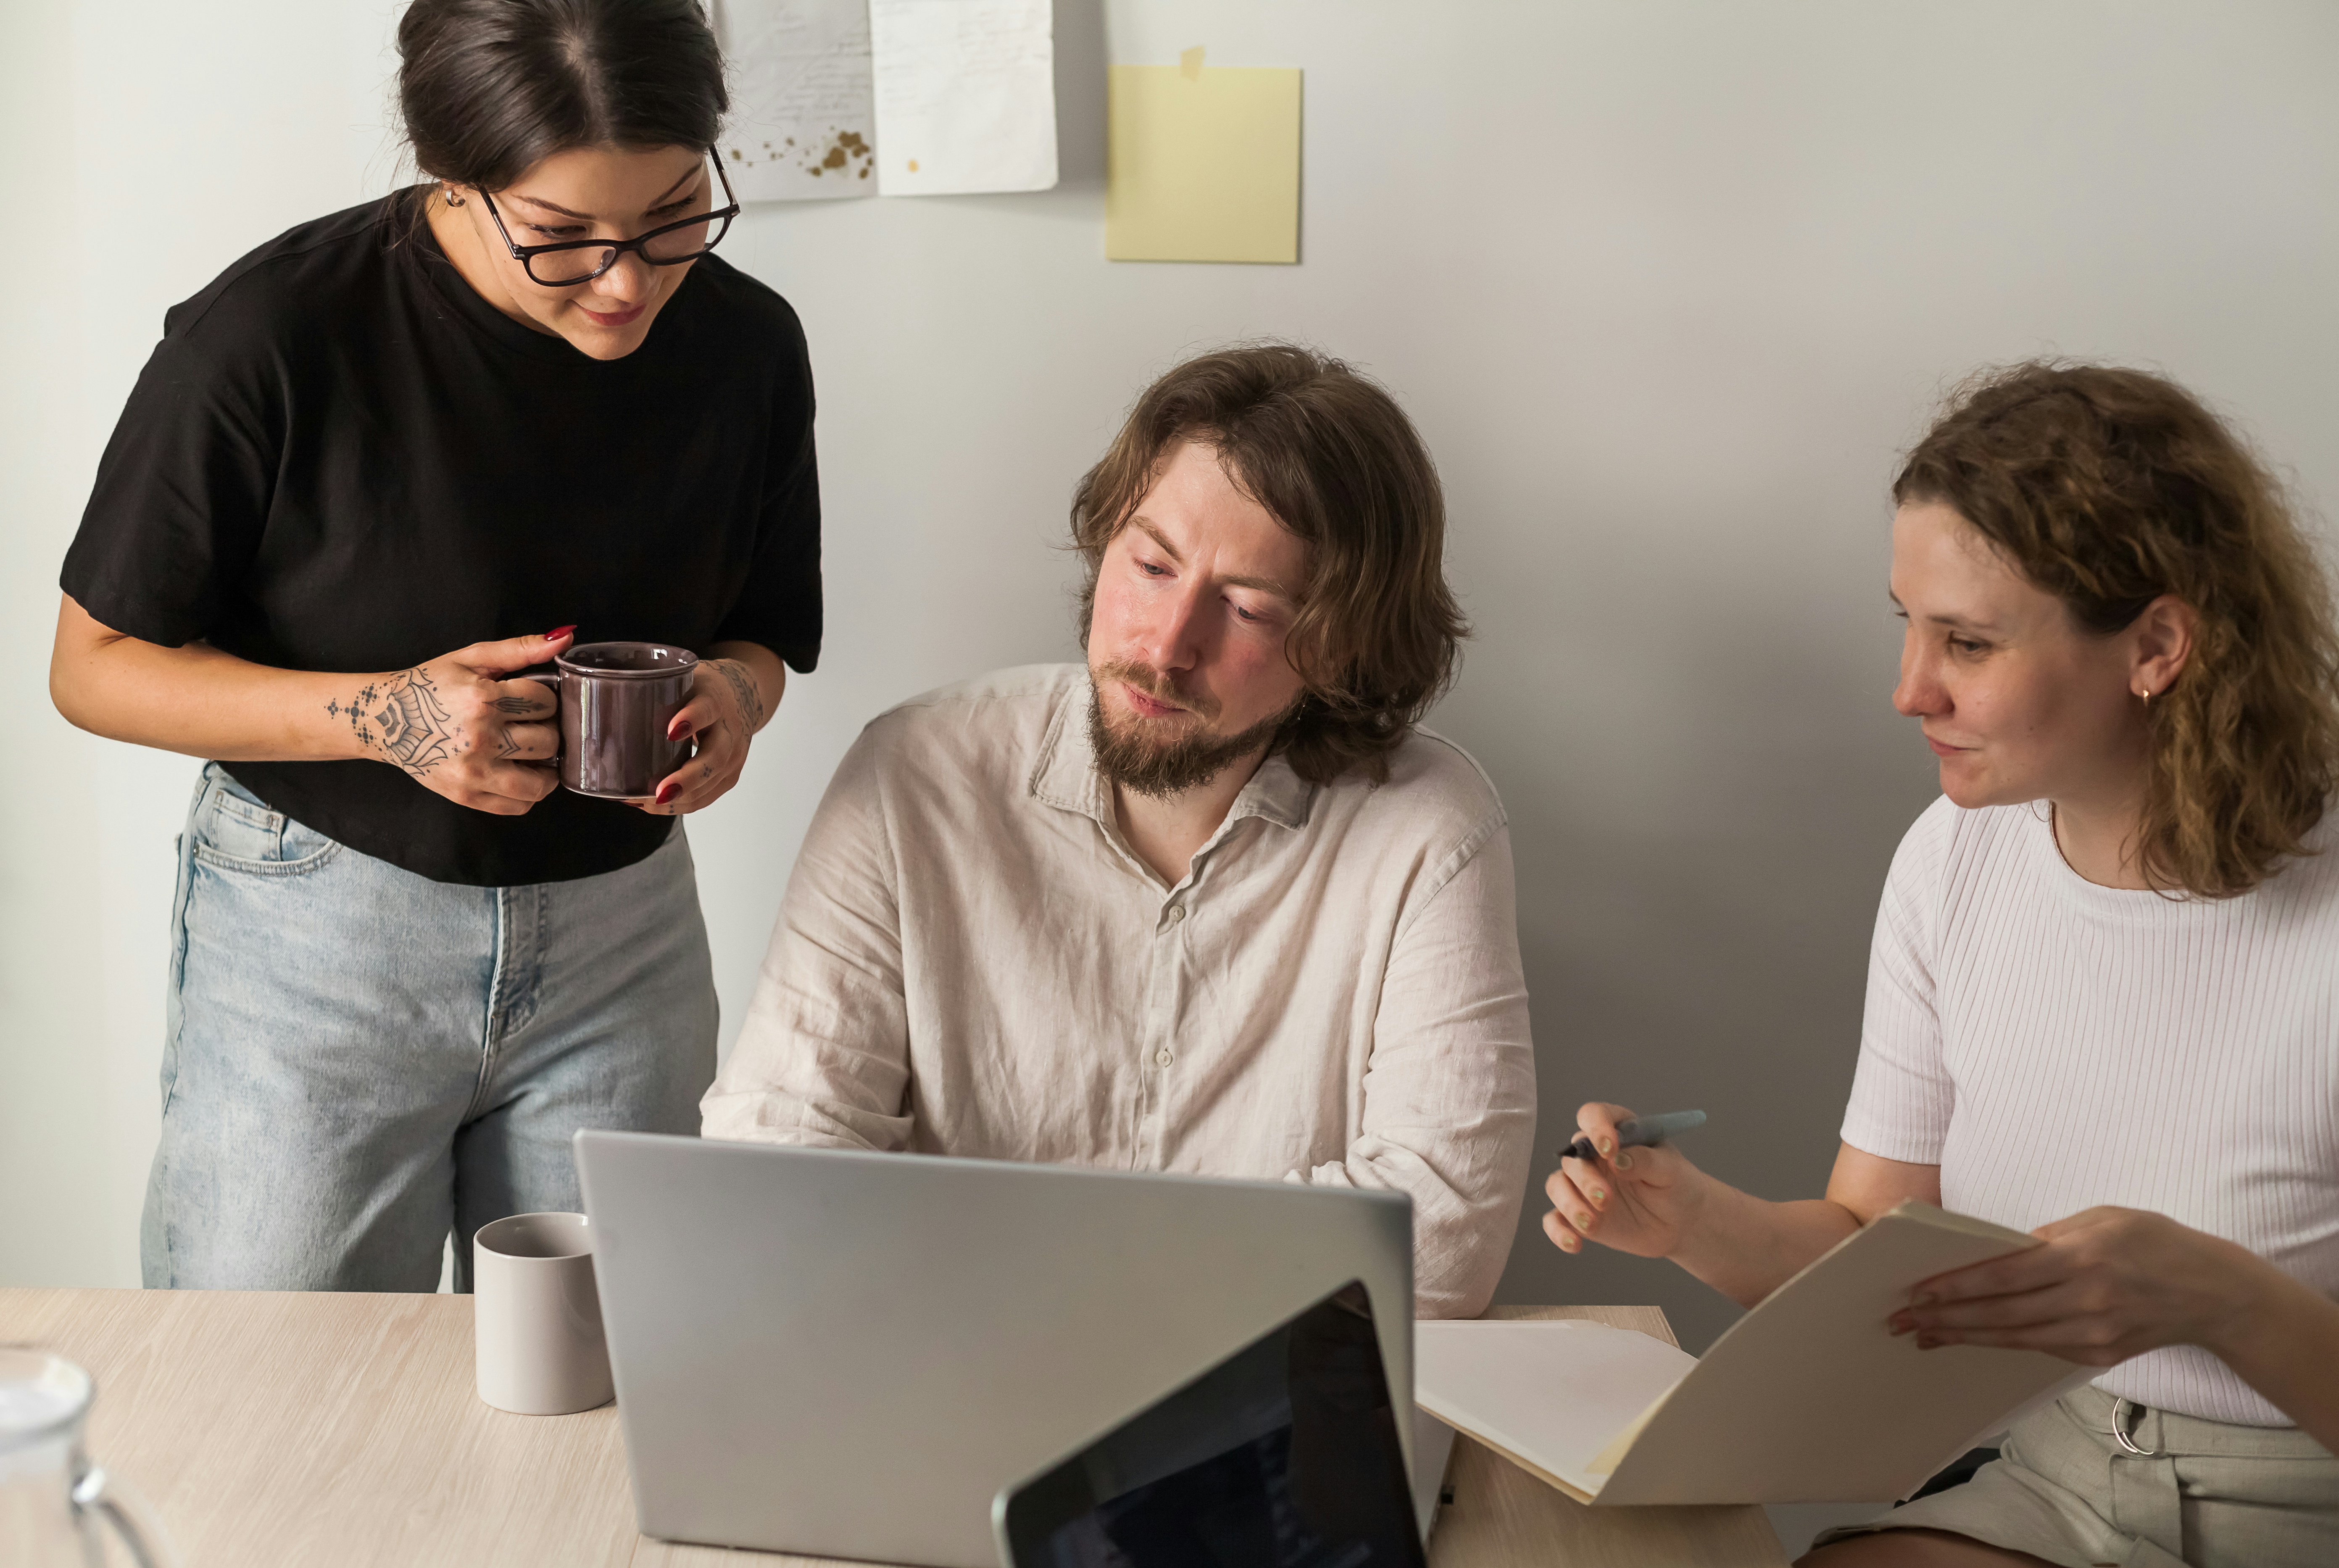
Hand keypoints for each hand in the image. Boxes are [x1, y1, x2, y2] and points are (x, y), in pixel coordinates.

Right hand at [327, 628, 569, 815]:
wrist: (383, 719)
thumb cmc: (429, 686)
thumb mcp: (471, 658)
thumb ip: (520, 649)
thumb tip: (565, 638)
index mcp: (481, 699)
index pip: (544, 702)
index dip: (544, 699)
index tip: (532, 701)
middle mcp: (478, 737)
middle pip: (547, 741)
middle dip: (547, 730)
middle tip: (534, 726)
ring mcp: (472, 771)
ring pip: (539, 782)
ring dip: (546, 768)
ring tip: (535, 754)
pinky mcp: (466, 795)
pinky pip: (518, 806)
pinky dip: (530, 794)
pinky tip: (522, 774)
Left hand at [636, 656, 767, 814]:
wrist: (743, 698)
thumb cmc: (702, 690)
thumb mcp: (684, 679)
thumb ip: (654, 689)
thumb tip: (598, 700)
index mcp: (716, 700)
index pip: (707, 709)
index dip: (691, 720)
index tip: (670, 731)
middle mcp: (730, 732)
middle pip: (714, 759)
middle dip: (686, 780)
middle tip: (658, 793)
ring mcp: (733, 758)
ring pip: (709, 786)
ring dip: (677, 800)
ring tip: (642, 803)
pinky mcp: (728, 777)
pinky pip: (705, 798)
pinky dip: (678, 805)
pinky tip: (651, 805)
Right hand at [1543, 1101, 1708, 1258]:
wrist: (1682, 1223)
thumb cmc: (1678, 1186)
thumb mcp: (1672, 1170)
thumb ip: (1646, 1160)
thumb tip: (1618, 1159)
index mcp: (1616, 1133)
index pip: (1593, 1116)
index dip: (1596, 1128)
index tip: (1609, 1149)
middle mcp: (1593, 1156)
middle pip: (1572, 1157)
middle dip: (1585, 1179)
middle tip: (1606, 1199)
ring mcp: (1583, 1186)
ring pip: (1557, 1186)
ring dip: (1569, 1204)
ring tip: (1591, 1224)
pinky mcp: (1579, 1214)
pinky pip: (1555, 1219)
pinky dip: (1557, 1231)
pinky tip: (1573, 1243)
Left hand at [1892, 1206, 2270, 1366]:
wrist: (2213, 1293)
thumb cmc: (2153, 1242)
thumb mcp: (2102, 1218)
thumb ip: (2049, 1236)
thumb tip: (1999, 1252)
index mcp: (2082, 1258)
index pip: (2003, 1276)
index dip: (1957, 1286)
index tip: (1918, 1291)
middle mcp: (2085, 1301)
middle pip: (2001, 1314)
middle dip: (1946, 1318)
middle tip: (1901, 1320)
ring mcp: (2093, 1334)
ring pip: (2014, 1338)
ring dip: (1965, 1337)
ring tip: (1924, 1334)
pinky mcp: (2099, 1355)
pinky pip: (2039, 1348)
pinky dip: (2001, 1343)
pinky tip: (1971, 1339)